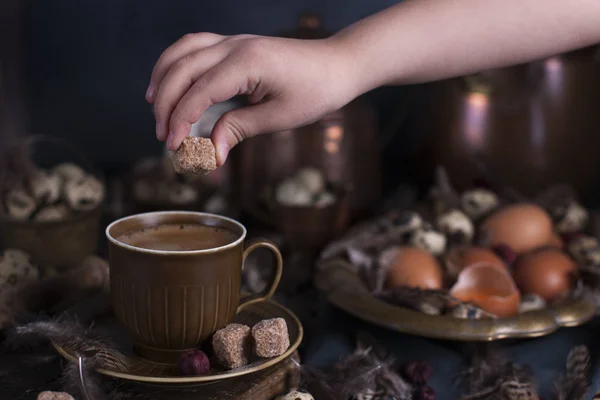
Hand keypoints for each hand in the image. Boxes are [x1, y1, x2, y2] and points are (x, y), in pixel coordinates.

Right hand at [146, 33, 355, 164]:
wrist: (337, 66)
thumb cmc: (316, 91)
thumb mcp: (279, 116)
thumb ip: (240, 129)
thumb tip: (210, 151)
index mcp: (247, 63)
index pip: (199, 91)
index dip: (181, 120)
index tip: (172, 145)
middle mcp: (235, 46)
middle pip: (183, 69)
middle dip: (166, 103)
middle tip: (163, 135)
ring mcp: (234, 41)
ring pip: (183, 51)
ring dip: (163, 76)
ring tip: (154, 105)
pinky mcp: (236, 45)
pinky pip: (195, 46)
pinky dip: (177, 63)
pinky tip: (172, 80)